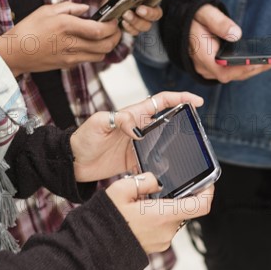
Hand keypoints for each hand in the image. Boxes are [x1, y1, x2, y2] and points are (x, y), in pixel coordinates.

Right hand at [0, 2, 121, 75]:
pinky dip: (95, 53)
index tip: (114, 21)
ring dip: (107, 47)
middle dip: (116, 38)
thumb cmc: (28, 29)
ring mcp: (71, 57)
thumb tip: (86, 8)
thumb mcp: (46, 10)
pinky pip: (89, 60)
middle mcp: (71, 43)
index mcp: (66, 26)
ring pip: (101, 55)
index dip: (112, 27)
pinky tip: (91, 45)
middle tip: (116, 30)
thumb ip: (70, 7)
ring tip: (106, 38)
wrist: (14, 53)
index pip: (100, 30)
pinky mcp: (69, 65)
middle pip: (106, 45)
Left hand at [70, 91, 203, 181]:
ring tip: (190, 151)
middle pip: (168, 120)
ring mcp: (139, 145)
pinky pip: (154, 161)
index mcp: (133, 115)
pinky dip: (163, 165)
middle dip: (185, 121)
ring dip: (176, 145)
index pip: (161, 101)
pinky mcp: (135, 161)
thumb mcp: (98, 123)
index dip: (180, 98)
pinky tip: (170, 171)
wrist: (73, 163)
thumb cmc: (82, 139)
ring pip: (164, 141)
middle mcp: (139, 128)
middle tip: (198, 128)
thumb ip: (118, 120)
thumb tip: (136, 128)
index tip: (196, 101)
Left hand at [104, 0, 162, 35]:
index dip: (155, 7)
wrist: (103, 0)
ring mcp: (139, 20)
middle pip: (155, 17)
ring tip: (125, 14)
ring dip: (136, 22)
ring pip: (144, 27)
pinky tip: (122, 22)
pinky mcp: (130, 28)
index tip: (144, 5)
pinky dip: (128, 28)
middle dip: (147, 15)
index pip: (159, 4)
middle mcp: (146, 11)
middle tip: (138, 10)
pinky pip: (134, 33)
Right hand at [106, 177, 213, 253]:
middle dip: (176, 196)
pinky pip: (164, 227)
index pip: (201, 206)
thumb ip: (144, 180)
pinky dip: (157, 217)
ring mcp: (162, 241)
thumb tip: (156, 181)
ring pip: (173, 217)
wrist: (90, 249)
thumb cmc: (105, 219)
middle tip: (158, 187)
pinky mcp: (155, 246)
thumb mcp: (121, 189)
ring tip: (142, 200)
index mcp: (163, 216)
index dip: (208, 191)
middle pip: (185, 209)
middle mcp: (167, 231)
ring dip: (164, 207)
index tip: (207, 181)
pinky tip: (139, 212)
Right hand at [189, 4, 270, 82]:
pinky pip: (233, 71)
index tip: (258, 63)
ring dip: (255, 69)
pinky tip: (263, 61)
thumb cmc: (193, 15)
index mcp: (201, 55)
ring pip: (234, 74)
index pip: (223, 70)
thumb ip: (219, 23)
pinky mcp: (215, 66)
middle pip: (233, 75)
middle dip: (255, 68)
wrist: (181, 20)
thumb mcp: (204, 13)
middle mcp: (205, 67)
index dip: (241, 68)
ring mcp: (209, 69)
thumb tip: (237, 34)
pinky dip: (248, 67)